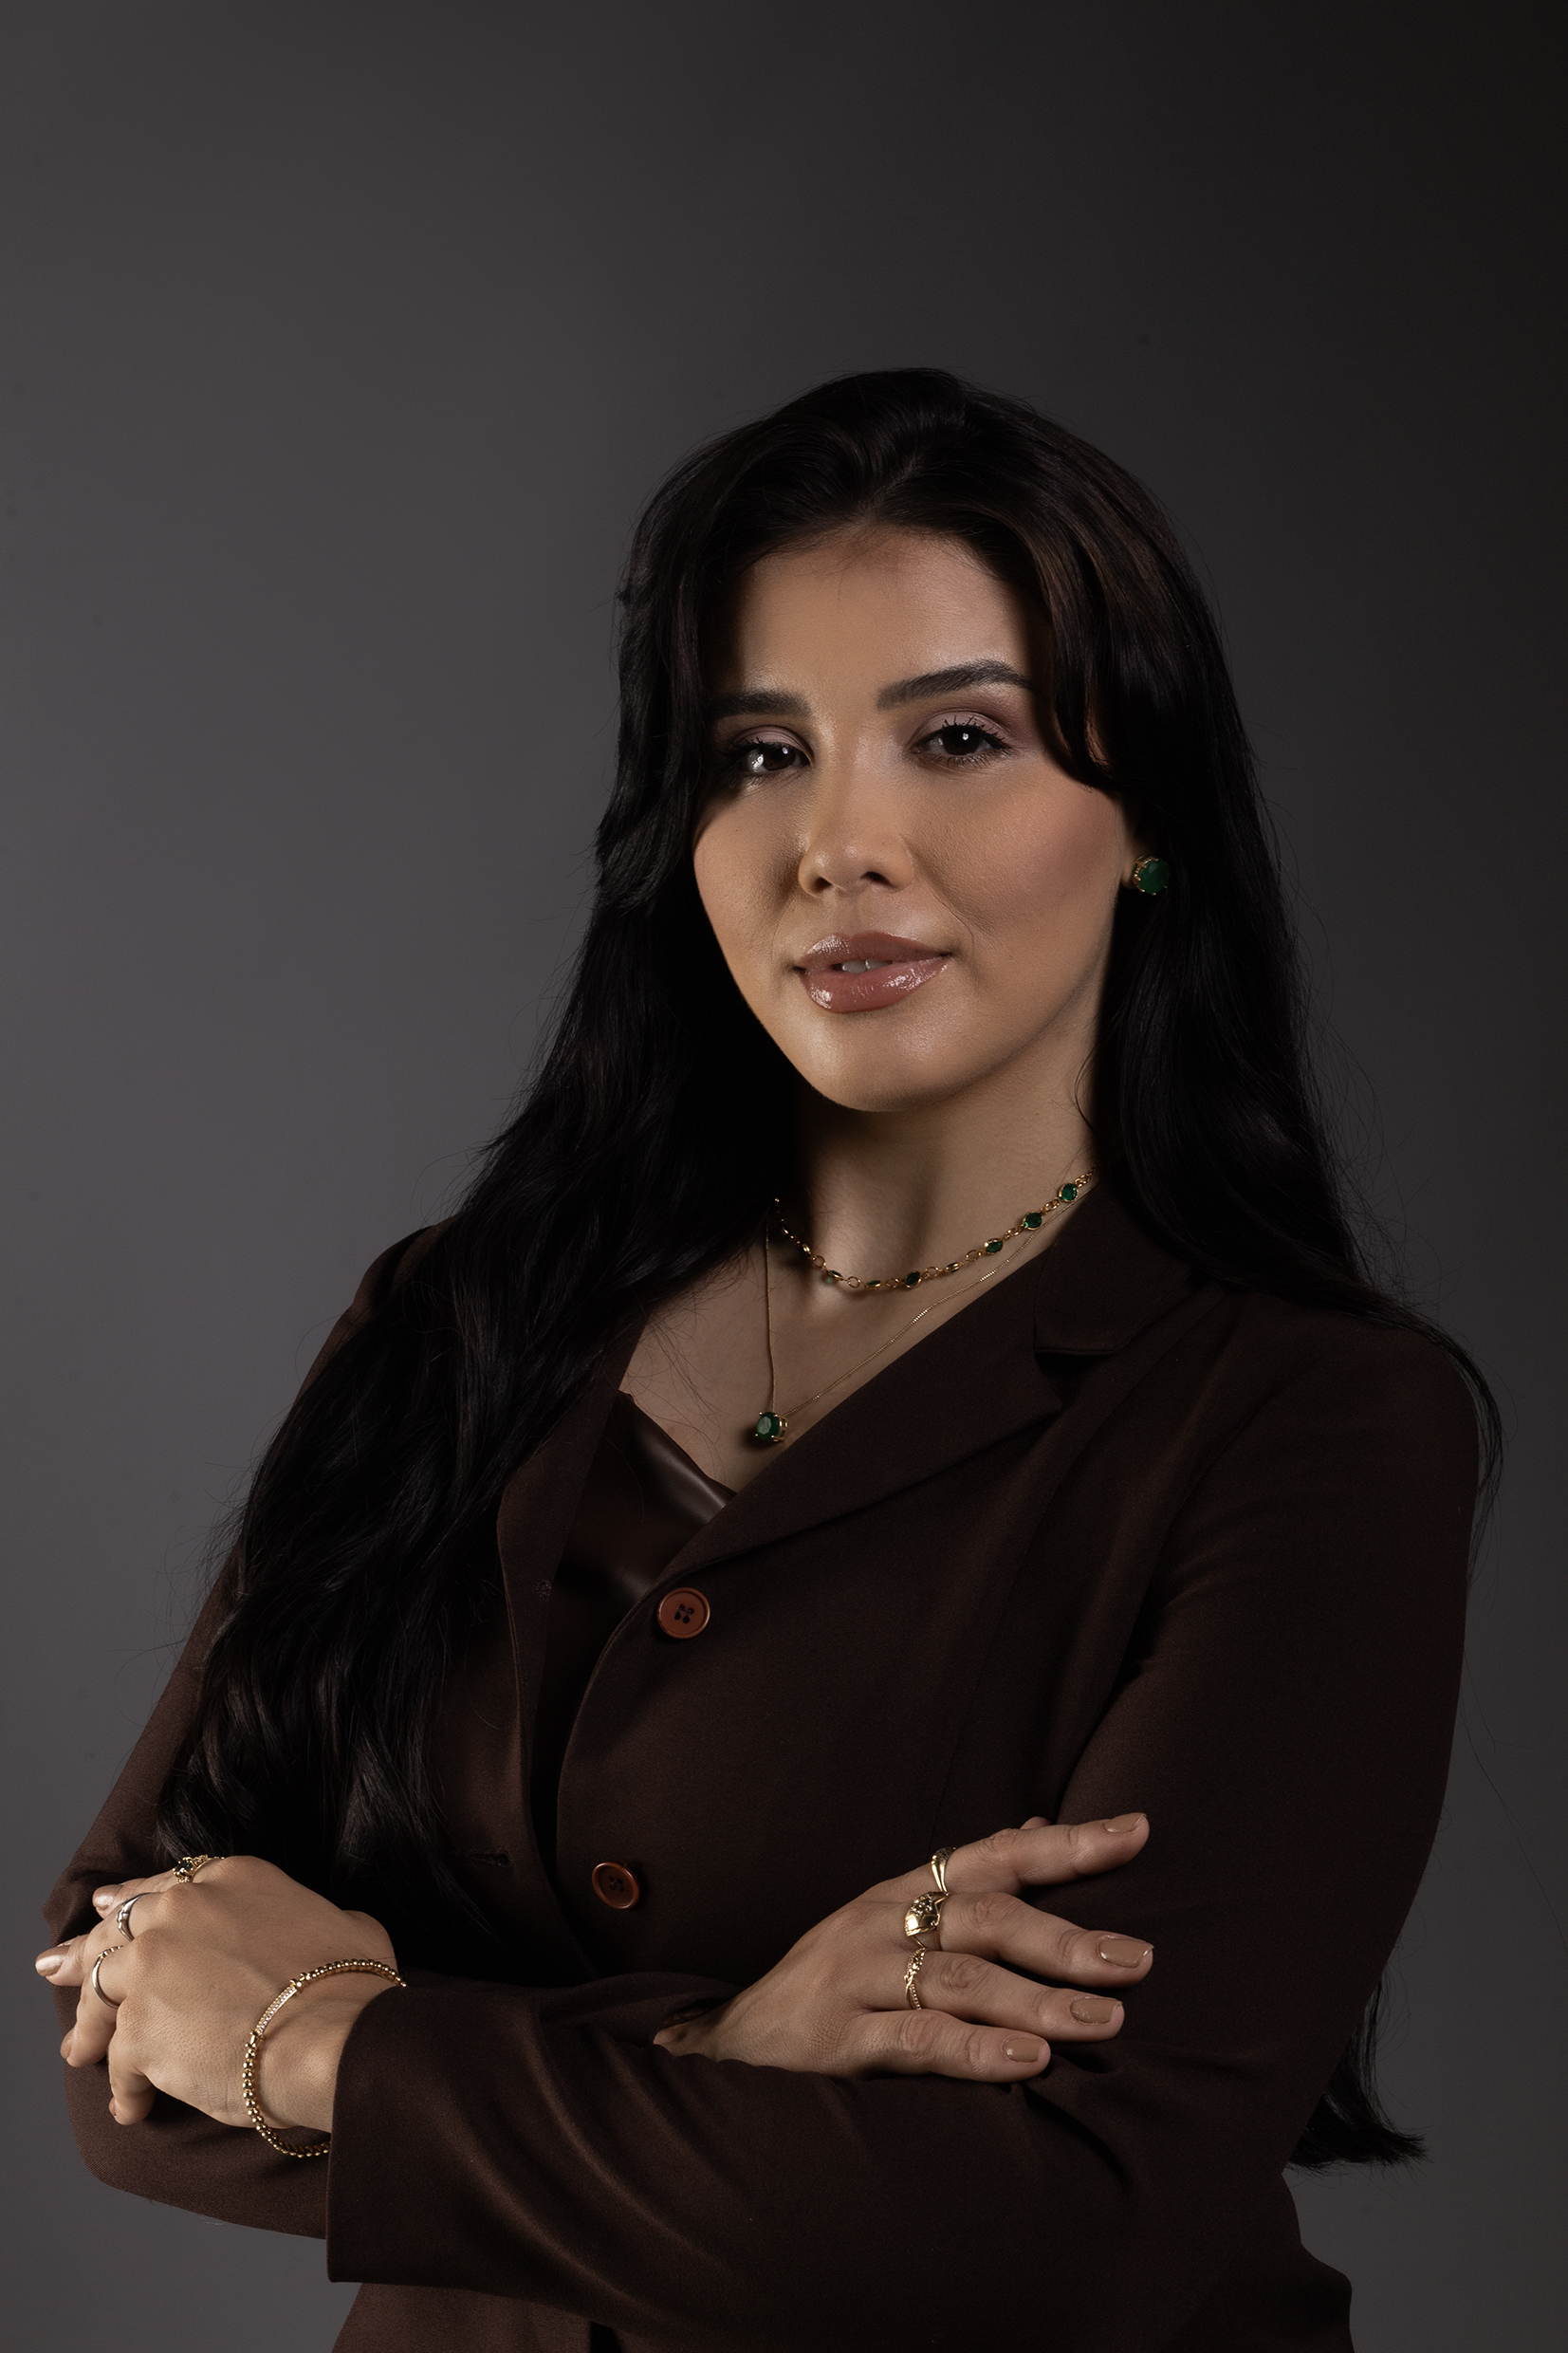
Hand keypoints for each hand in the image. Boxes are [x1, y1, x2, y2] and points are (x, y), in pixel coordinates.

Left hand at [34, 1857, 397, 2134]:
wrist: (332, 2037)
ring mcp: (152, 1968)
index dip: (128, 1900)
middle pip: (114, 1931)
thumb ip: (307, 1917)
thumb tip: (322, 1930)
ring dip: (88, 2025)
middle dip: (80, 1953)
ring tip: (80, 2052)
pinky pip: (118, 2063)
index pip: (163, 1886)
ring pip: (99, 1993)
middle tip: (54, 1969)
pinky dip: (123, 2087)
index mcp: (229, 1879)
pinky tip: (131, 2108)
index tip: (103, 1911)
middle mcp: (181, 1912)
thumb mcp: (343, 1924)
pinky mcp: (138, 2029)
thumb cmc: (351, 1987)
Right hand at [653, 1815, 1152, 2081]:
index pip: (995, 1856)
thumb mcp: (891, 1923)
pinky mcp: (837, 2039)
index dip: (1066, 1844)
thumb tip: (1035, 1829)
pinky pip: (915, 2040)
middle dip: (1067, 1938)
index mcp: (903, 1893)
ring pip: (960, 1979)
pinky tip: (1027, 2063)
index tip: (1137, 1831)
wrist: (729, 2047)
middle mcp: (881, 1922)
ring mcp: (857, 1978)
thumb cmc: (833, 1985)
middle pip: (986, 1916)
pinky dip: (975, 2050)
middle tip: (1139, 1960)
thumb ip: (964, 1886)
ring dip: (1038, 1999)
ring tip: (1102, 2020)